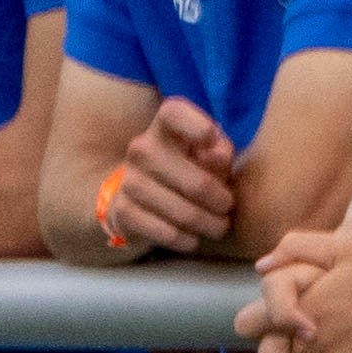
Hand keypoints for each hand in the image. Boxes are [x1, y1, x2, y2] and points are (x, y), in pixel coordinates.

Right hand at [86, 97, 241, 257]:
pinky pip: (165, 232)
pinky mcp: (122, 211)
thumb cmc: (188, 169)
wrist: (142, 198)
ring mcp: (129, 180)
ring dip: (208, 225)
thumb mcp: (209, 155)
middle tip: (229, 207)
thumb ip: (220, 151)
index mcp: (164, 127)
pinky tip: (193, 238)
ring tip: (218, 226)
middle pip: (196, 181)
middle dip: (221, 200)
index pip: (174, 113)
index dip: (195, 125)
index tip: (212, 139)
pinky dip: (185, 239)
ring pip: (183, 212)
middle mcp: (142, 149)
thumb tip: (217, 157)